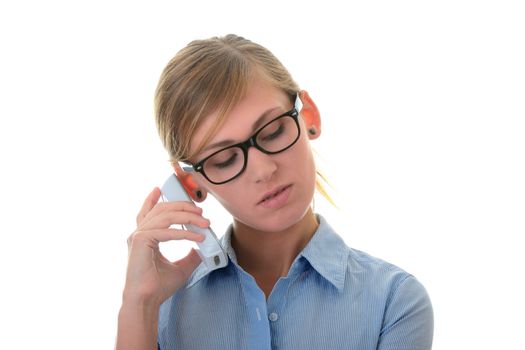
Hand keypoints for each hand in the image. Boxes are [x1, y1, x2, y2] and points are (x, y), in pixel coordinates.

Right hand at [123, 187, 207, 305]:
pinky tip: (198, 237)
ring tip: (204, 223)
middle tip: (200, 211)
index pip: (147, 212)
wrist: (146, 301)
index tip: (160, 189)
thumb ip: (191, 255)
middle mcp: (138, 233)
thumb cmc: (158, 286)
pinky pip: (166, 231)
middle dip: (183, 207)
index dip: (153, 199)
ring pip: (165, 216)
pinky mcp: (140, 241)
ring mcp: (138, 236)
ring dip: (188, 217)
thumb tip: (204, 249)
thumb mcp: (181, 266)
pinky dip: (184, 233)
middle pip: (161, 209)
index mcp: (143, 237)